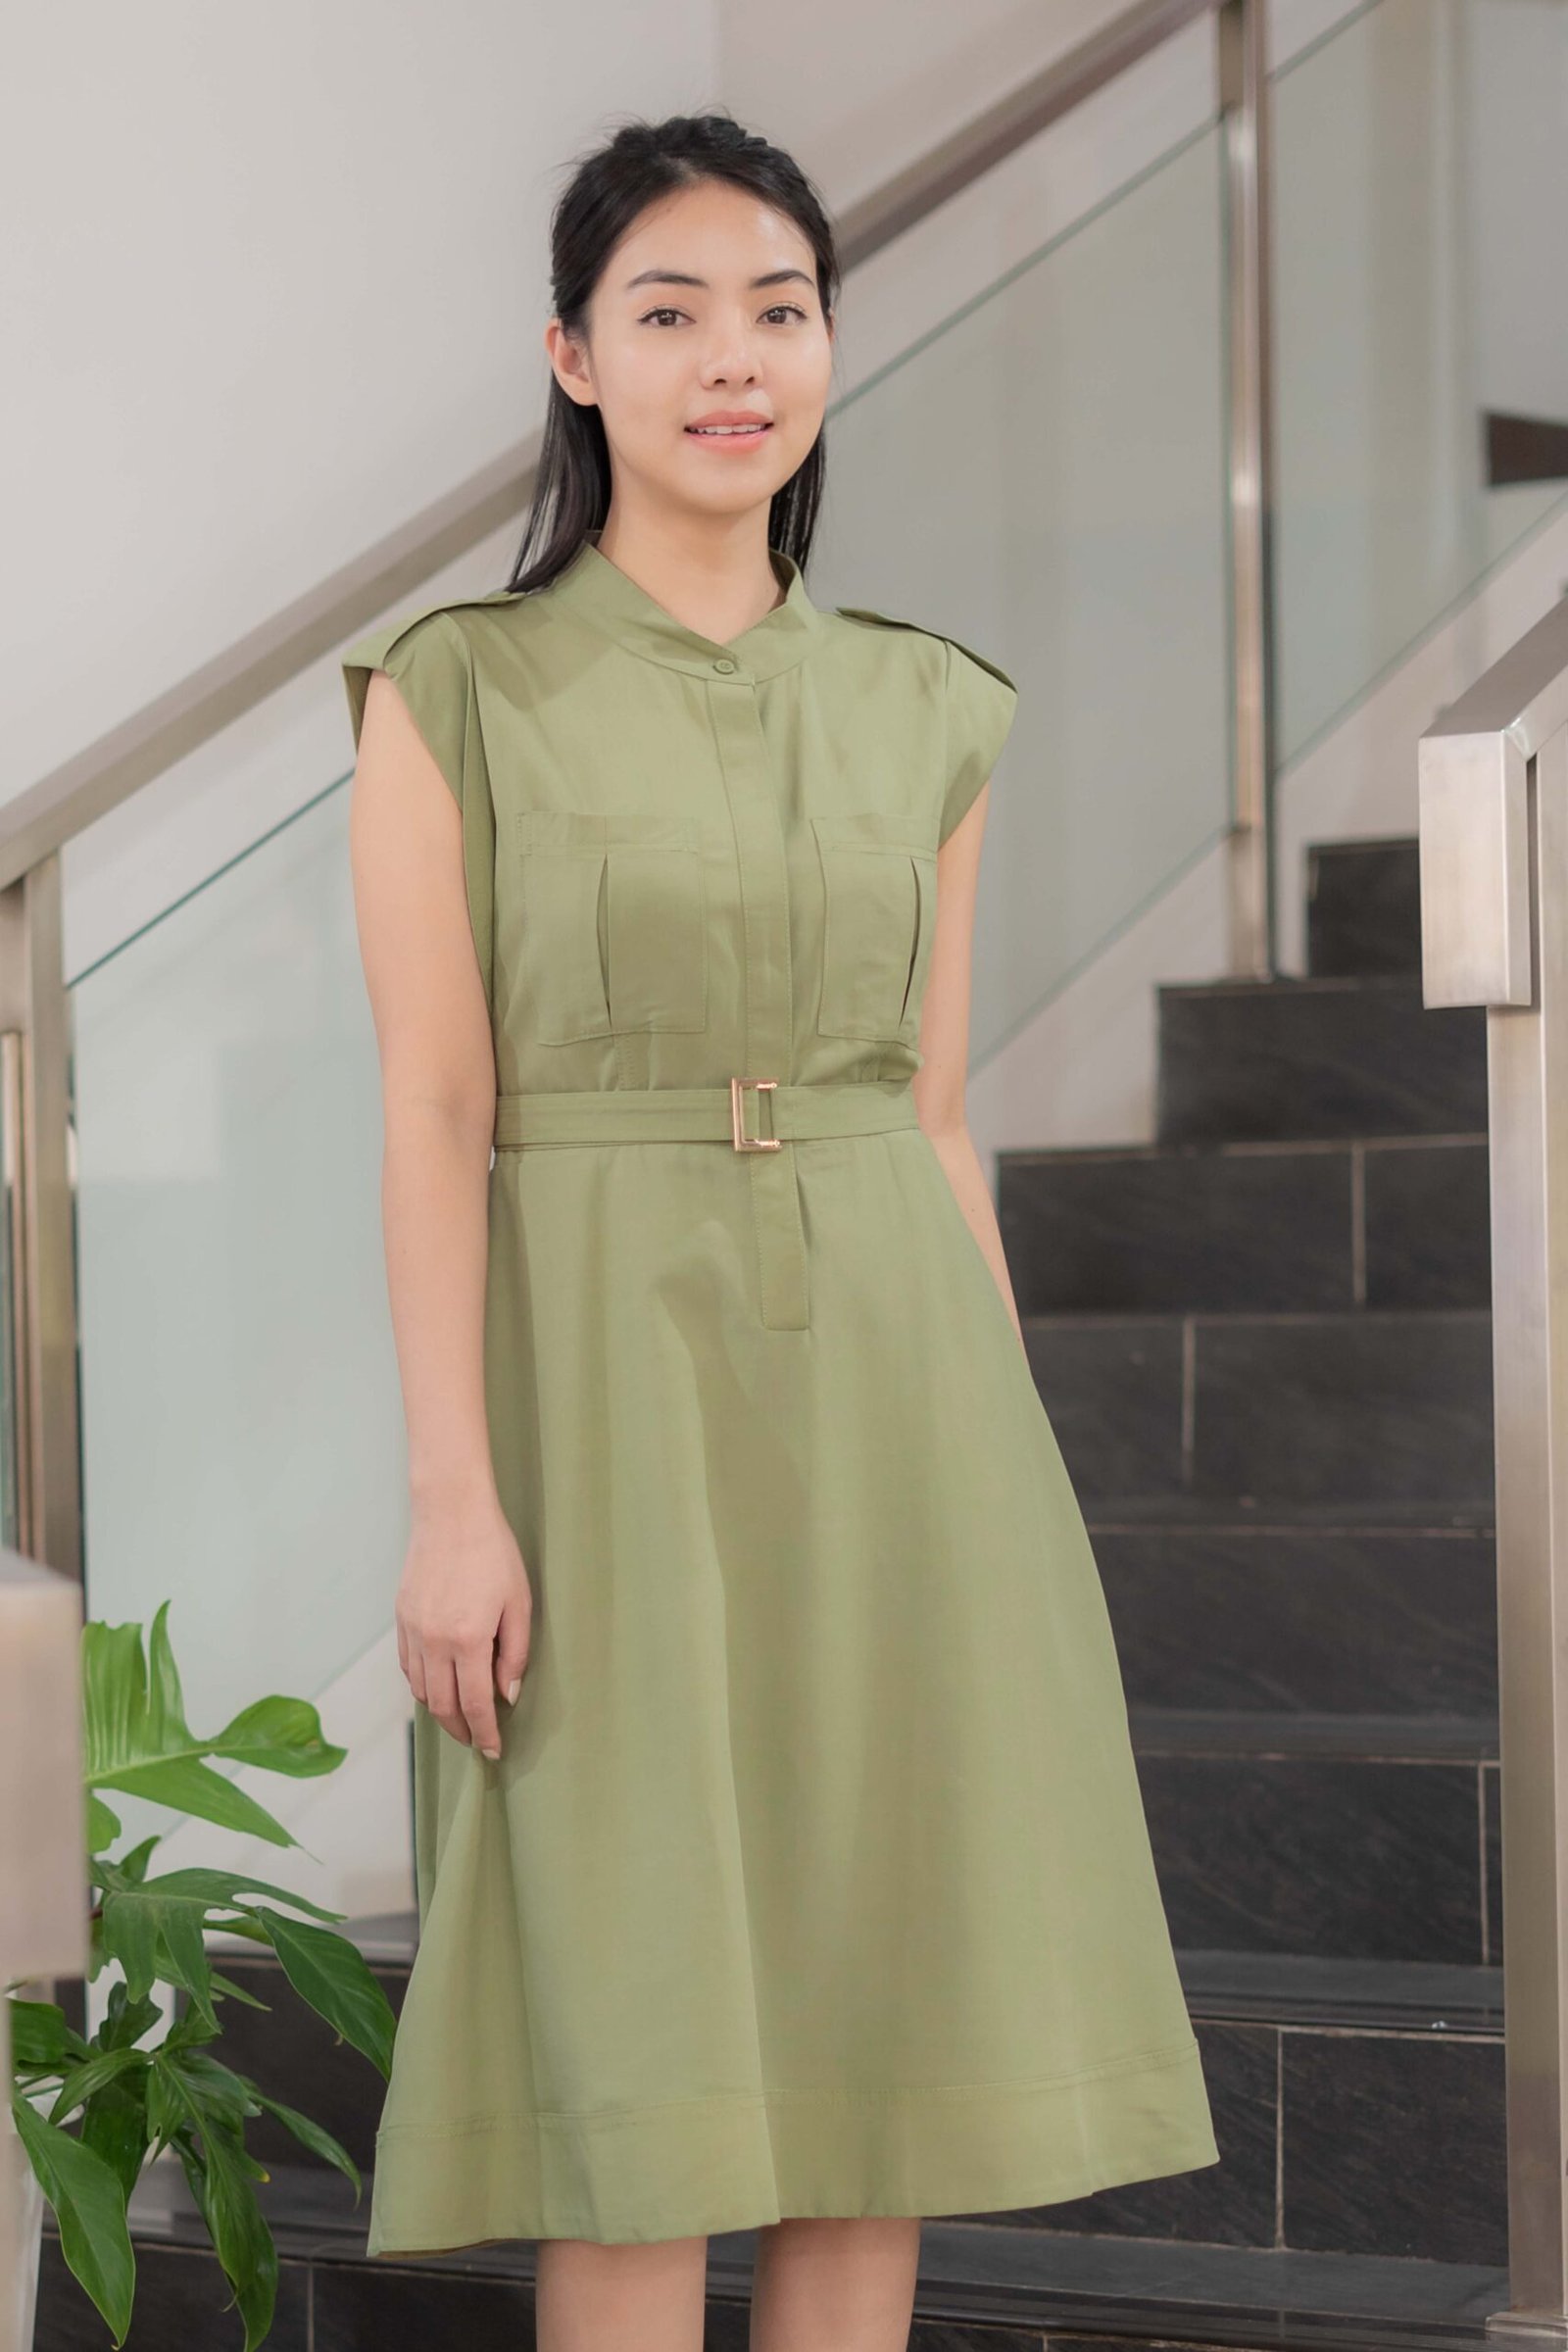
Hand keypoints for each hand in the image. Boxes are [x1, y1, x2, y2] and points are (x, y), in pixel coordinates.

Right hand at [396, 1491, 531, 1760]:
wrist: (451, 1514)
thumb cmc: (493, 1553)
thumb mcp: (518, 1603)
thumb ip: (514, 1654)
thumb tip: (506, 1695)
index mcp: (467, 1640)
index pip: (474, 1704)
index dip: (484, 1733)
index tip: (493, 1750)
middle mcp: (434, 1642)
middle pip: (442, 1706)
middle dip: (460, 1731)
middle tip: (476, 1741)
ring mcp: (413, 1631)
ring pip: (420, 1690)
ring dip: (439, 1711)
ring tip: (459, 1719)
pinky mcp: (401, 1619)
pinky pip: (408, 1667)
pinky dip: (422, 1685)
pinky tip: (437, 1686)